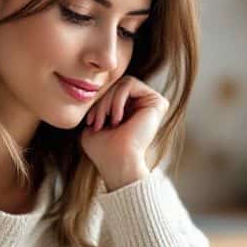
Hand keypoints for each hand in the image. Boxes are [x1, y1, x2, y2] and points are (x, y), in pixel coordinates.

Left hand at [79, 76, 167, 190]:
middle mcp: (144, 105)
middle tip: (97, 122)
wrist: (118, 163)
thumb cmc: (104, 150)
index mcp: (131, 110)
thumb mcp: (93, 124)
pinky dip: (117, 99)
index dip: (97, 103)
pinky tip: (117, 119)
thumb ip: (95, 107)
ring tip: (105, 121)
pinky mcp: (157, 102)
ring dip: (107, 101)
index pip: (111, 91)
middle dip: (101, 102)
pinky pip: (129, 84)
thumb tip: (91, 91)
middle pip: (116, 85)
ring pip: (121, 83)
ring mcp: (151, 103)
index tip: (90, 123)